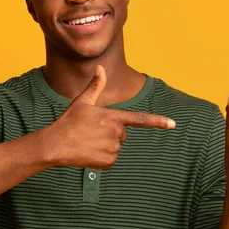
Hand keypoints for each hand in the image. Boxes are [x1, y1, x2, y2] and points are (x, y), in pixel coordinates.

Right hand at [43, 65, 175, 169]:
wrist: (56, 144)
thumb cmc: (69, 121)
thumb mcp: (82, 102)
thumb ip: (95, 86)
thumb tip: (101, 67)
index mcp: (112, 117)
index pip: (139, 119)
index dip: (157, 121)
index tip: (173, 124)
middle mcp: (116, 133)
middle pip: (122, 133)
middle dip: (110, 133)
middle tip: (91, 131)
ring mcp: (113, 148)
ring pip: (116, 147)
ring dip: (105, 145)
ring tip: (88, 142)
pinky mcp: (108, 162)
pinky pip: (110, 159)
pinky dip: (101, 158)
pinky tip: (88, 152)